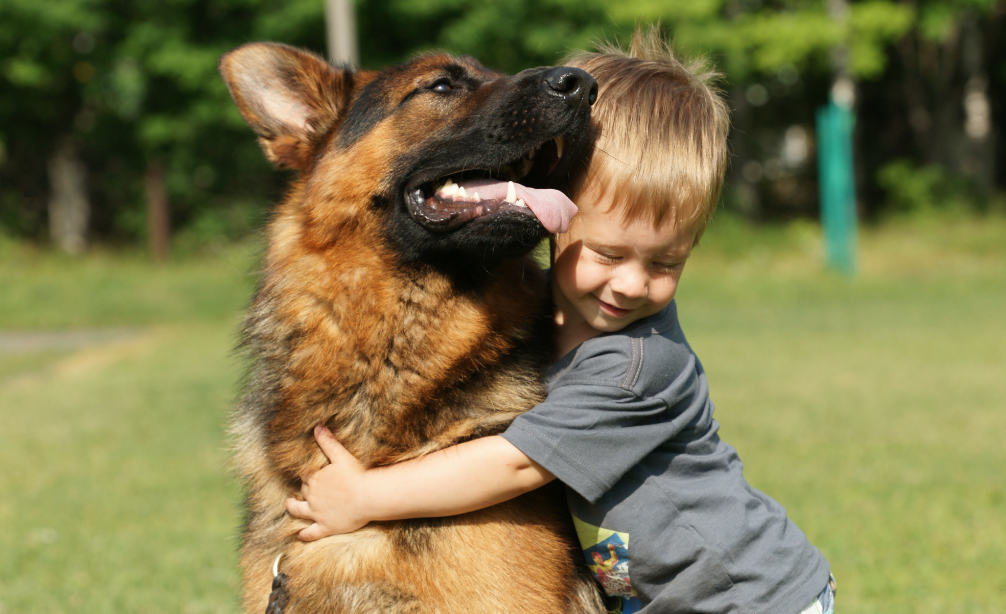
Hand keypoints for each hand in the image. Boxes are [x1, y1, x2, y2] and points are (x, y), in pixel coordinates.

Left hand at [285, 425, 371, 540]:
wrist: (367, 496)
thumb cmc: (356, 475)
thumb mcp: (341, 455)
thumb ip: (328, 442)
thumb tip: (317, 427)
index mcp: (315, 479)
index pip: (304, 476)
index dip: (305, 474)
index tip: (304, 474)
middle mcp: (312, 496)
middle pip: (303, 491)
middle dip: (302, 490)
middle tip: (303, 489)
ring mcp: (317, 513)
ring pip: (299, 511)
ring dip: (293, 508)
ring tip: (290, 505)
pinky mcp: (325, 527)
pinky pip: (311, 533)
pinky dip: (304, 534)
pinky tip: (299, 535)